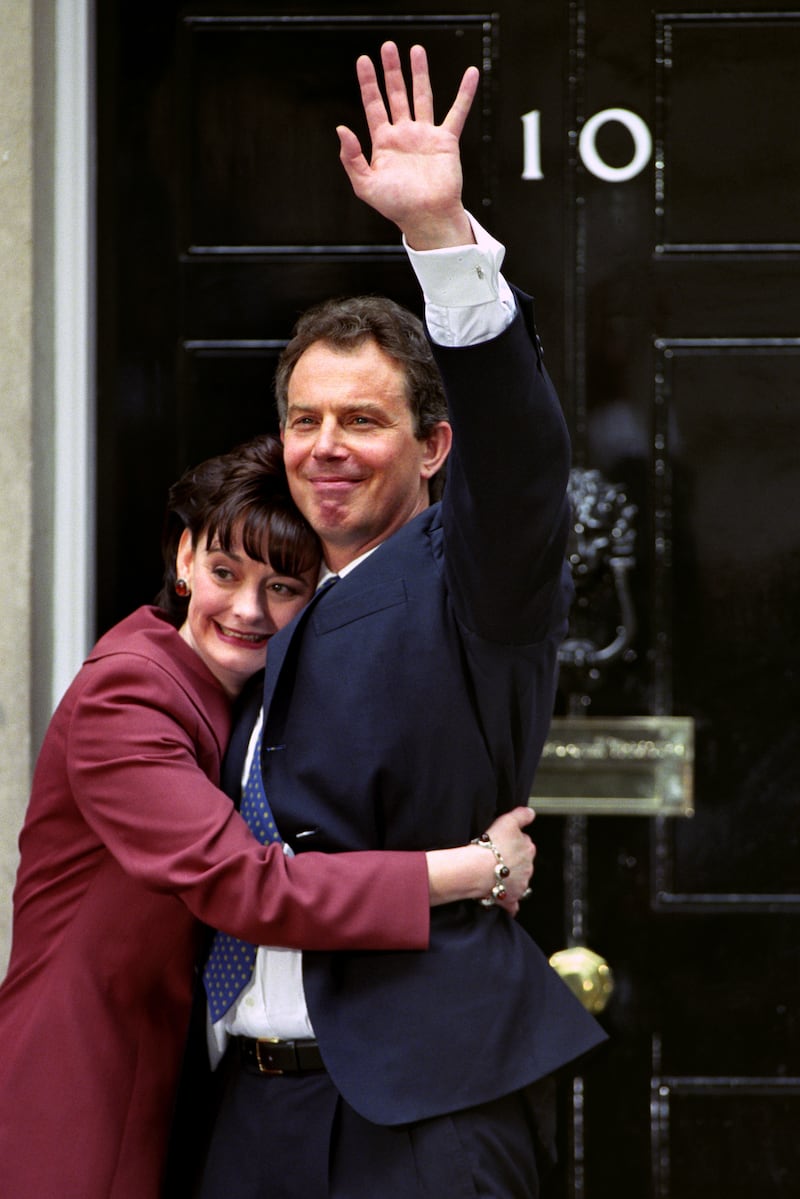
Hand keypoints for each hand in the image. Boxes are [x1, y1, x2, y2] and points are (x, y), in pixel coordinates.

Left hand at [336, 41, 477, 249]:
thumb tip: (341, 128)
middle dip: (392, 71)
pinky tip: (470, 73)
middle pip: (396, 94)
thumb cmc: (396, 206)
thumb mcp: (365, 185)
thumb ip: (351, 158)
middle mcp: (404, 135)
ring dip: (419, 73)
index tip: (364, 60)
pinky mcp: (446, 141)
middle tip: (388, 47)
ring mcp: (425, 135)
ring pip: (422, 96)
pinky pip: (457, 112)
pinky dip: (465, 93)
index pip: (373, 105)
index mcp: (383, 143)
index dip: (368, 83)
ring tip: (416, 49)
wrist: (426, 217)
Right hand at [484, 807, 535, 915]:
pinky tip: (504, 901)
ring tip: (496, 875)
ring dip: (511, 879)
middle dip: (513, 861)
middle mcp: (527, 868)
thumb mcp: (508, 821)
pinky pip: (512, 903)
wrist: (479, 869)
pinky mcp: (510, 898)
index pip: (525, 843)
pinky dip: (510, 904)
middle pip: (522, 863)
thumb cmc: (491, 846)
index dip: (514, 842)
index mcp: (528, 849)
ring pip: (519, 881)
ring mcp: (520, 884)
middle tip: (498, 858)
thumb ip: (522, 815)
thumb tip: (531, 813)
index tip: (504, 842)